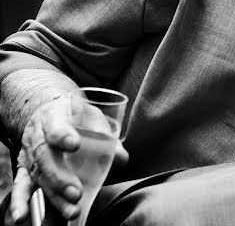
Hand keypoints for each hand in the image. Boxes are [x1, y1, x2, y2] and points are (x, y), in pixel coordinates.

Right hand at [7, 96, 128, 224]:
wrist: (46, 112)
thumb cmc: (75, 116)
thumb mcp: (91, 117)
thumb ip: (106, 136)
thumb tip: (121, 158)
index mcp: (55, 116)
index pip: (56, 125)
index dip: (63, 135)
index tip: (75, 144)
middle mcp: (37, 136)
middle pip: (45, 157)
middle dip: (60, 178)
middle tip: (76, 193)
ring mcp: (29, 154)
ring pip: (38, 175)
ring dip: (53, 194)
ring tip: (70, 210)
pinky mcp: (25, 170)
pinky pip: (21, 187)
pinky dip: (20, 203)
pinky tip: (22, 218)